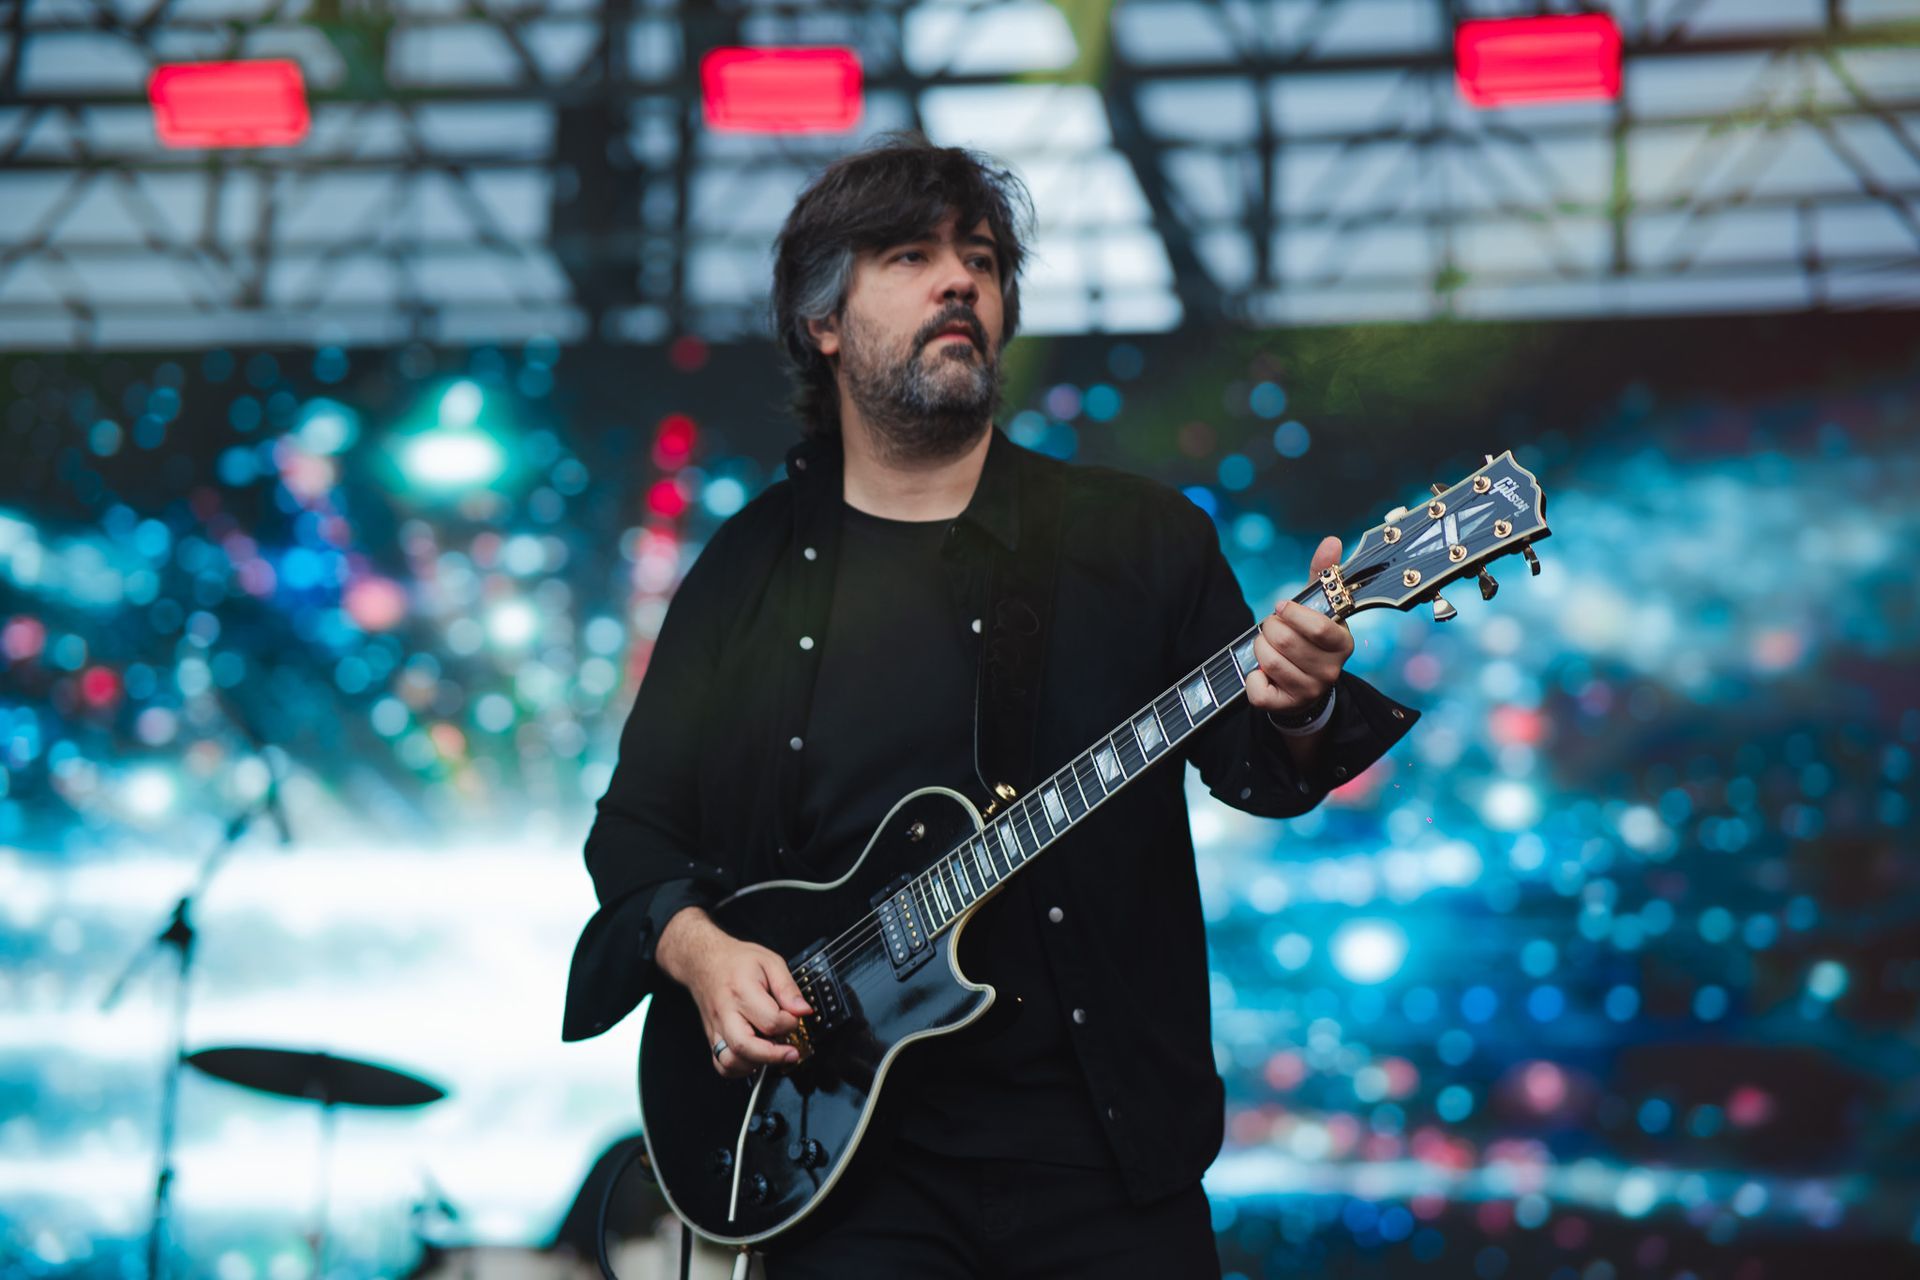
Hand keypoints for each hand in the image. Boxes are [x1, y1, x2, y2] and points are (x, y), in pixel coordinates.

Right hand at [657, 907, 812, 1078]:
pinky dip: (739, 1070)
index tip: (795, 1017)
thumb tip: (803, 1011)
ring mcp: (717, 1028)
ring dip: (756, 1064)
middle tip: (791, 1052)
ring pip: (731, 1061)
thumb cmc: (737, 961)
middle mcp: (726, 1013)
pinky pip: (721, 1065)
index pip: (770, 1020)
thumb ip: (788, 988)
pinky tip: (754, 1058)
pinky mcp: (712, 1037)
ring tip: (772, 1053)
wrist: (703, 961)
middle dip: (773, 1055)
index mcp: (742, 991)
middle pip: (745, 1046)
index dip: (789, 1023)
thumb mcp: (770, 962)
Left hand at [1246, 535, 1353, 717]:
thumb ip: (1322, 575)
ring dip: (1259, 649)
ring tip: (1268, 648)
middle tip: (1273, 630)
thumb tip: (1332, 541)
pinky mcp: (1286, 706)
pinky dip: (1251, 678)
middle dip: (1269, 628)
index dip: (1292, 613)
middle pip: (1286, 640)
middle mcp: (1331, 670)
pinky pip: (1257, 690)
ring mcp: (1310, 690)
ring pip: (1270, 661)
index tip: (1283, 608)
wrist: (1302, 688)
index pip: (1317, 626)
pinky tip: (1262, 674)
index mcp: (1342, 643)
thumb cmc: (1307, 639)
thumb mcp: (1316, 608)